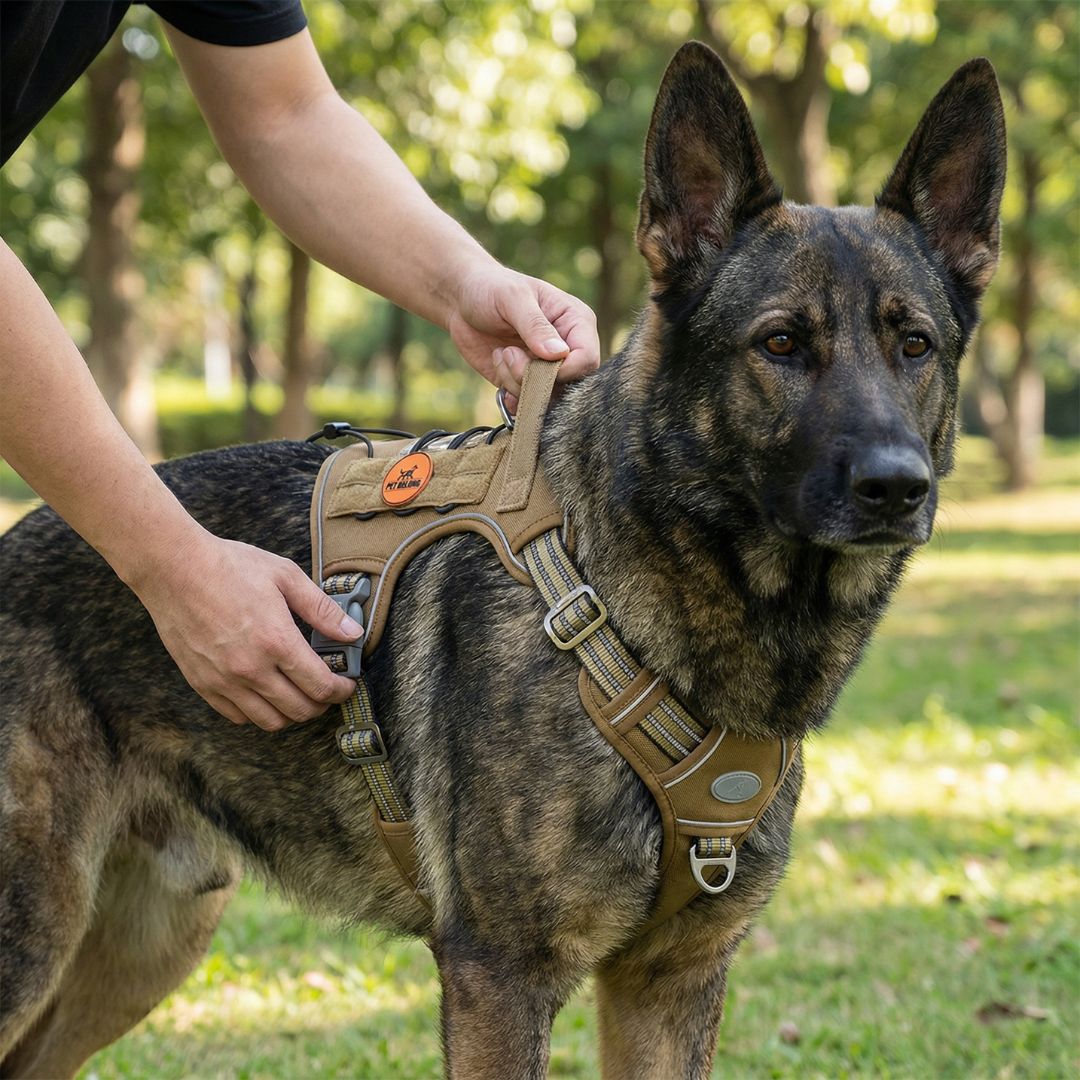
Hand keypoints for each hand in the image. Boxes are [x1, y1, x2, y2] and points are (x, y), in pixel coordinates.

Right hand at [131, 531, 360, 730]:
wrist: (174, 568)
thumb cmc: (230, 566)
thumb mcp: (285, 577)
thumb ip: (322, 609)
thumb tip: (353, 633)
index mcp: (276, 641)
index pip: (320, 686)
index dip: (341, 690)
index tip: (347, 684)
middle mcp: (251, 668)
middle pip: (299, 710)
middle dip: (322, 704)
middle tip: (328, 690)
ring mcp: (224, 680)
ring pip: (270, 721)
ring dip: (292, 714)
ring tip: (299, 694)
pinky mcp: (202, 684)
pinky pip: (237, 716)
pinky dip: (258, 713)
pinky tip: (266, 693)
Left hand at [447, 265, 599, 409]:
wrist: (462, 301)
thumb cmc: (491, 288)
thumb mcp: (513, 298)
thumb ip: (535, 325)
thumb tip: (559, 353)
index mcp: (576, 322)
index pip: (587, 359)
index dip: (564, 369)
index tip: (535, 360)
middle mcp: (567, 348)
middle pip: (570, 384)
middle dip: (535, 377)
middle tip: (508, 354)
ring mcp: (547, 367)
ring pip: (547, 397)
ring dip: (517, 383)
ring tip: (500, 355)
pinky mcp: (527, 381)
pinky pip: (528, 403)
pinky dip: (511, 397)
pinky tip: (499, 373)